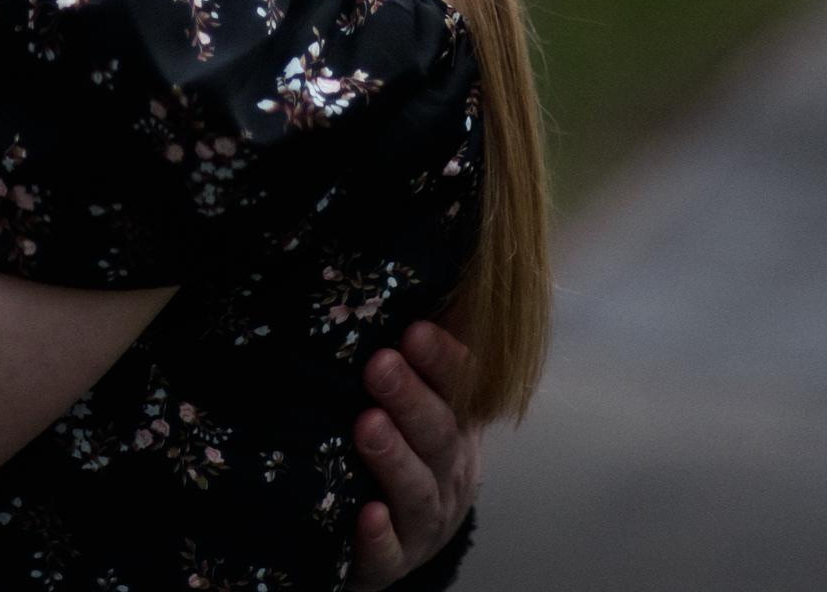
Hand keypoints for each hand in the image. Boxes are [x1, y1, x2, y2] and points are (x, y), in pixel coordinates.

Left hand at [345, 324, 480, 585]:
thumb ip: (420, 349)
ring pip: (417, 493)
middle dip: (411, 400)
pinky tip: (366, 515)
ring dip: (394, 459)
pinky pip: (389, 554)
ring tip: (368, 425)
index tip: (413, 329)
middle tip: (380, 364)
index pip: (461, 389)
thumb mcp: (423, 399)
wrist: (403, 533)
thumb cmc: (405, 446)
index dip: (442, 360)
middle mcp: (449, 475)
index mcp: (458, 427)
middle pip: (439, 437)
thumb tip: (420, 265)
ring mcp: (423, 523)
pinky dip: (379, 537)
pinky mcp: (392, 563)